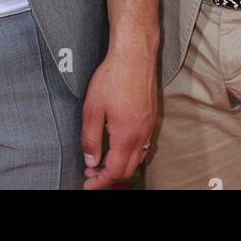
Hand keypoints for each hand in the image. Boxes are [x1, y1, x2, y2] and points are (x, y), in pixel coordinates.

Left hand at [80, 47, 157, 189]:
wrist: (135, 55)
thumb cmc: (113, 77)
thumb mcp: (93, 107)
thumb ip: (90, 138)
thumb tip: (91, 162)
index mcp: (126, 136)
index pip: (114, 172)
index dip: (100, 182)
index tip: (88, 185)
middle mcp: (142, 136)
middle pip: (128, 170)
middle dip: (109, 177)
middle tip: (91, 174)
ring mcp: (149, 127)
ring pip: (137, 159)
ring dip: (120, 166)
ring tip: (101, 162)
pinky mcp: (152, 118)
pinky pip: (143, 146)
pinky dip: (130, 154)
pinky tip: (117, 146)